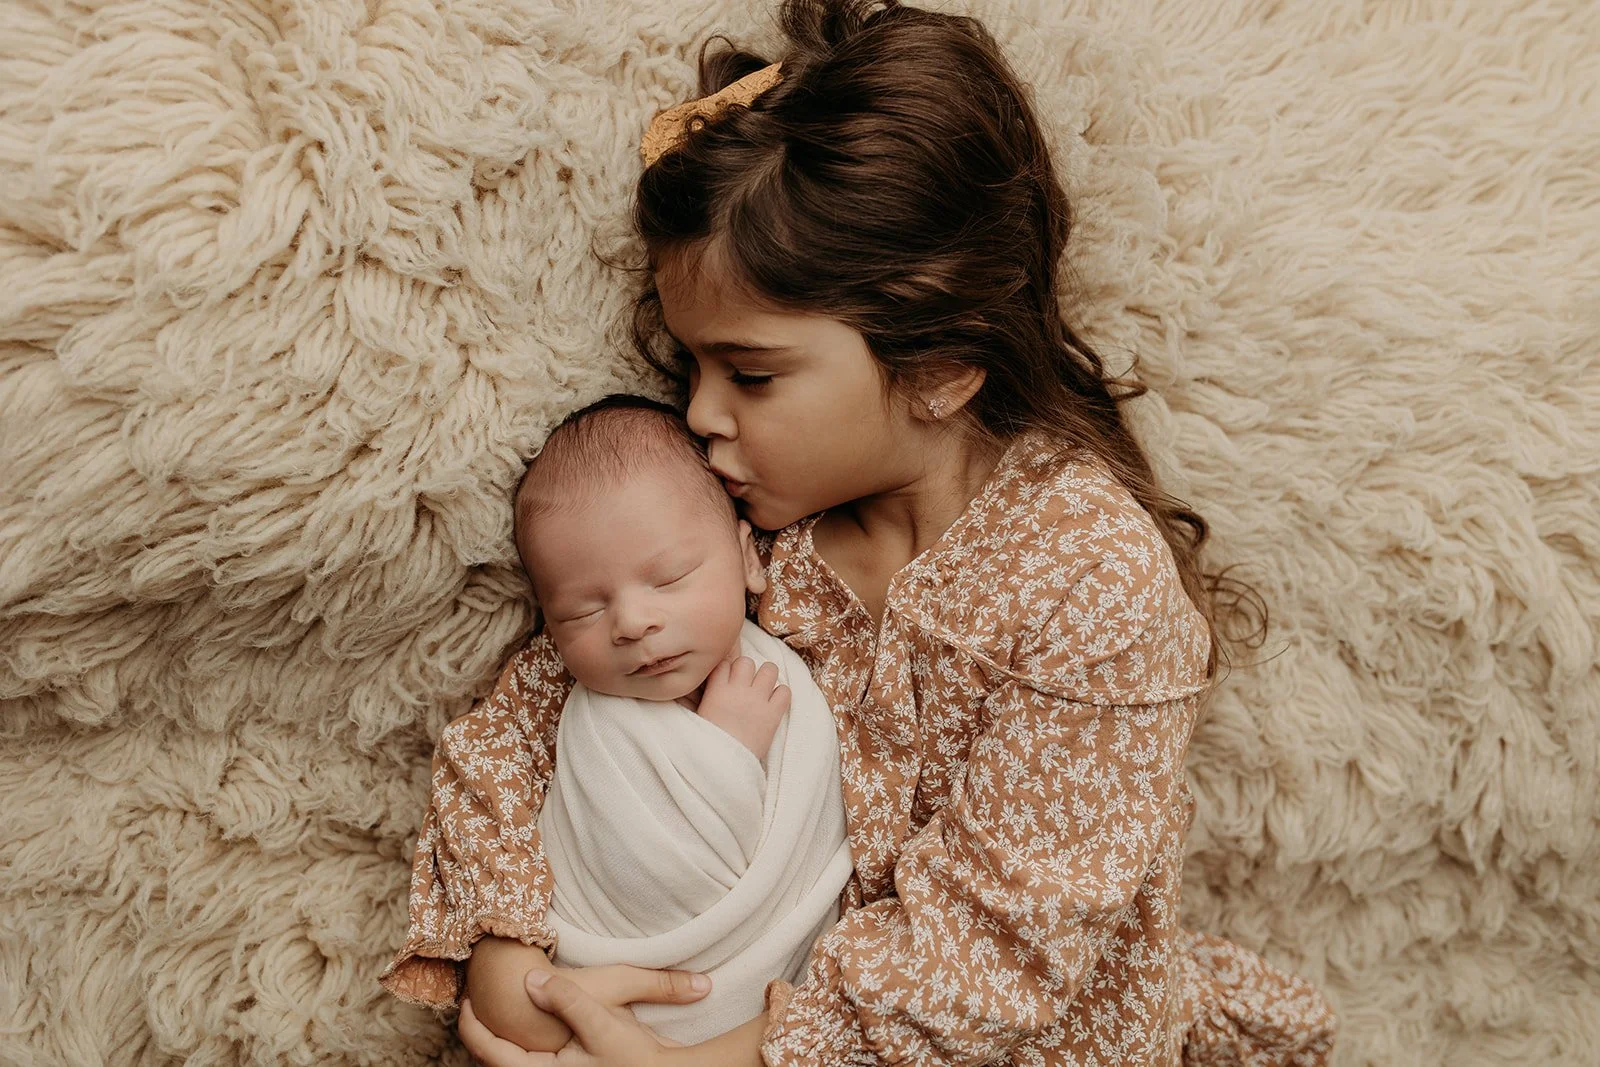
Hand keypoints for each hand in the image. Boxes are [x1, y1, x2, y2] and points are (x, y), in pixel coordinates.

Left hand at [460, 970, 685, 1065]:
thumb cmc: (635, 1054)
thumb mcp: (600, 1018)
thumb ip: (565, 998)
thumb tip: (531, 980)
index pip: (489, 1051)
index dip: (472, 1026)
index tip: (465, 1000)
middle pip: (496, 1059)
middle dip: (482, 1034)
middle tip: (473, 1003)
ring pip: (514, 1060)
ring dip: (501, 1040)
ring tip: (494, 1011)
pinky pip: (531, 1059)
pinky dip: (520, 1045)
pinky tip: (529, 1022)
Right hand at [696, 656, 789, 760]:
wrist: (724, 765)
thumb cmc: (707, 745)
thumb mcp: (696, 717)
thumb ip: (699, 700)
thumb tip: (690, 691)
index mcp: (716, 691)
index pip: (724, 663)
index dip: (727, 669)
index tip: (728, 680)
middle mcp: (738, 691)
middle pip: (746, 661)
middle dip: (747, 670)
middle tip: (746, 685)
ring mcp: (758, 700)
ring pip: (770, 669)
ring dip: (767, 677)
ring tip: (763, 689)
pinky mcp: (773, 714)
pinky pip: (785, 691)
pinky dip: (781, 695)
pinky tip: (774, 703)